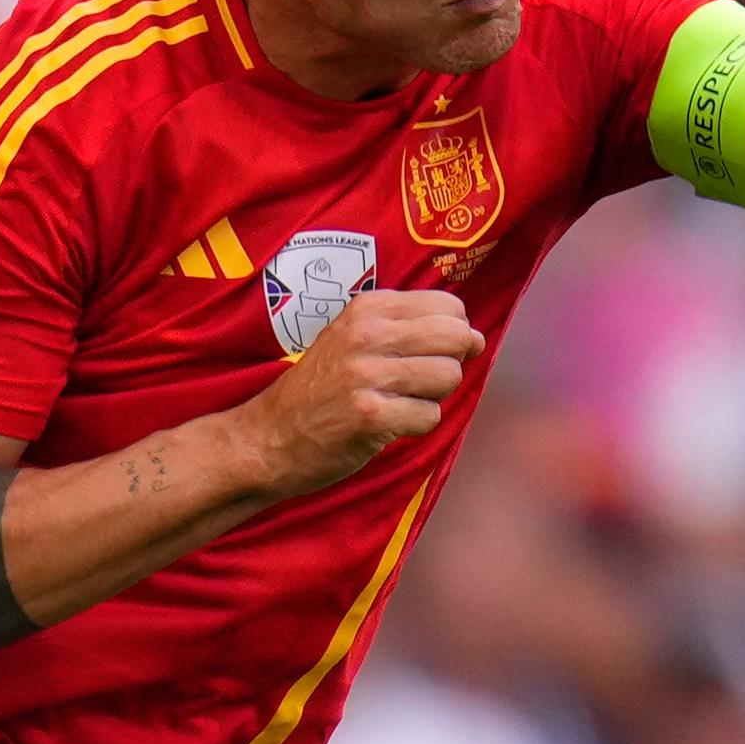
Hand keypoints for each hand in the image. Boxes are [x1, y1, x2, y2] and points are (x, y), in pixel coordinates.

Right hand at [237, 289, 483, 497]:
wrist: (268, 436)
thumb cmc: (320, 389)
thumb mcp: (352, 337)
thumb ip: (408, 328)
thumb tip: (476, 337)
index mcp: (367, 308)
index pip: (448, 306)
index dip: (452, 333)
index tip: (428, 353)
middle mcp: (367, 334)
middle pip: (455, 338)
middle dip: (449, 364)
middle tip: (416, 382)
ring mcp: (367, 375)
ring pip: (448, 376)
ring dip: (433, 397)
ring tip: (399, 402)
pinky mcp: (370, 416)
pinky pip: (429, 416)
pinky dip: (416, 426)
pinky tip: (387, 425)